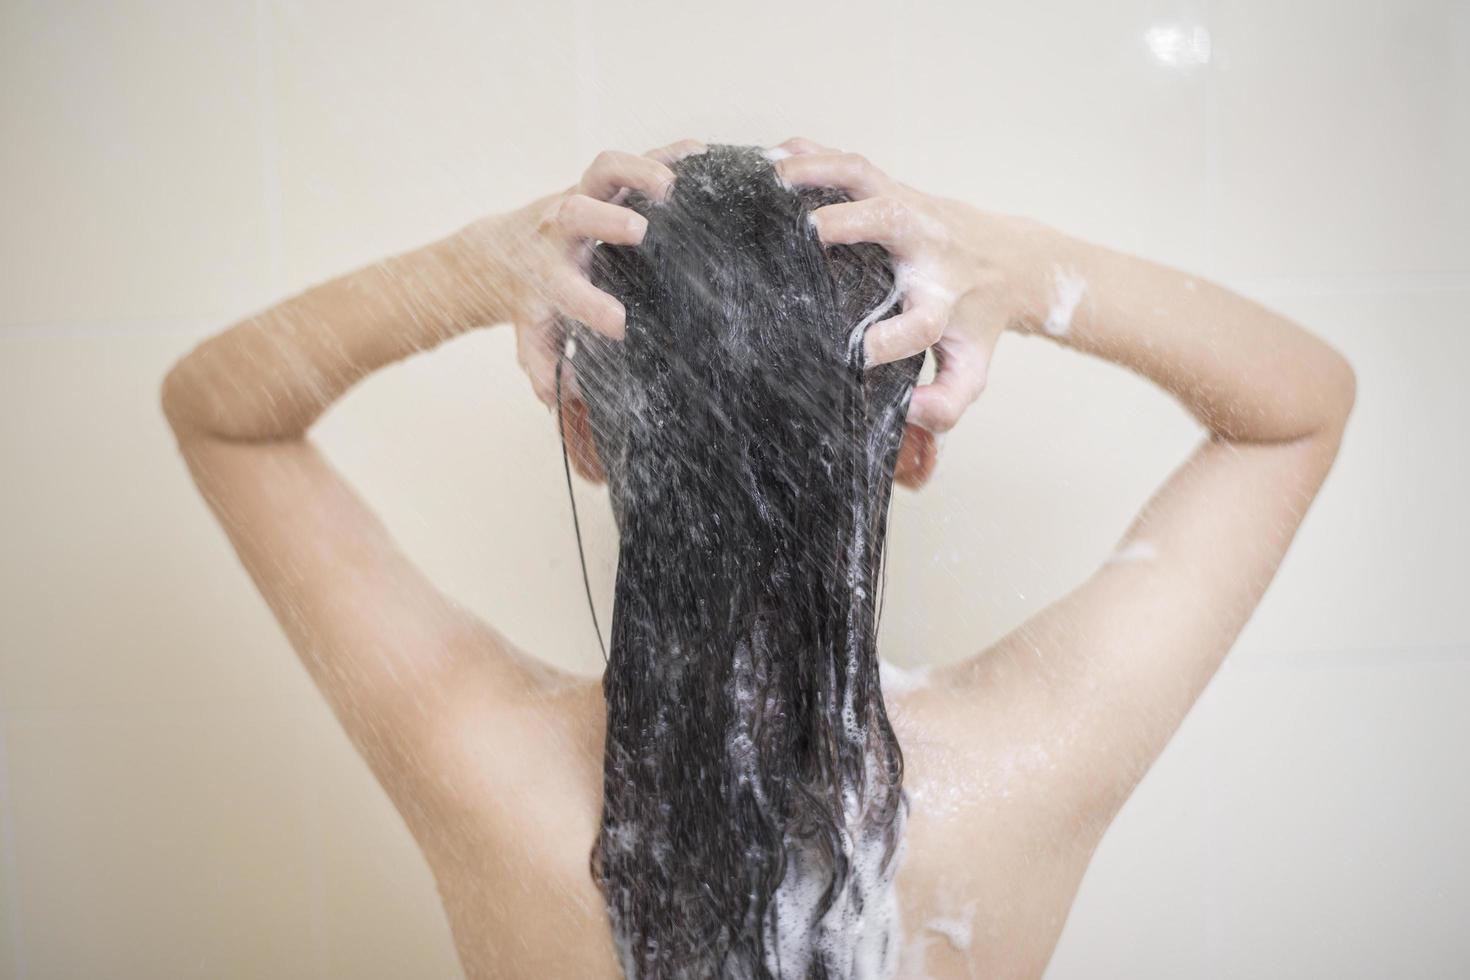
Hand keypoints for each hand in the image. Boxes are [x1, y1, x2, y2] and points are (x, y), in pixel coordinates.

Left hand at [459, 141, 704, 406]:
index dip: (591, 305)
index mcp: (548, 272)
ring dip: (639, 171)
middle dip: (606, 220)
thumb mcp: (532, 339)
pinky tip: (702, 155)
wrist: (502, 254)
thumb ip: (545, 369)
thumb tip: (560, 398)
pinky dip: (668, 153)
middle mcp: (562, 229)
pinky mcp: (605, 181)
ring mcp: (583, 196)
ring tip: (676, 185)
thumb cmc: (530, 301)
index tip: (621, 324)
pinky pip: (636, 159)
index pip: (566, 289)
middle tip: (640, 231)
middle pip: (576, 212)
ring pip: (604, 170)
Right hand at [772, 138, 1037, 434]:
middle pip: (893, 222)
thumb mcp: (970, 369)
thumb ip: (946, 403)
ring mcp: (908, 208)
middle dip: (848, 224)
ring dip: (818, 172)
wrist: (1009, 260)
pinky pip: (848, 163)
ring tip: (771, 180)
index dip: (891, 339)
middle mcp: (927, 247)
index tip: (859, 353)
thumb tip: (908, 414)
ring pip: (865, 177)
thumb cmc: (977, 319)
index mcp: (942, 298)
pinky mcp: (893, 186)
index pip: (922, 322)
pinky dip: (810, 153)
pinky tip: (773, 157)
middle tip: (802, 234)